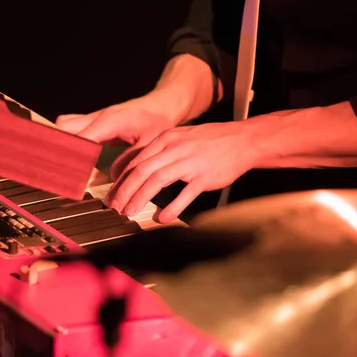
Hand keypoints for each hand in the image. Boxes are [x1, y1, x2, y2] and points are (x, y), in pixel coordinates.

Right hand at [56, 93, 181, 178]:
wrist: (161, 105)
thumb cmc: (158, 120)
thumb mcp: (150, 142)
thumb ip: (130, 159)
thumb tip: (113, 177)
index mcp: (109, 121)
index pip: (79, 138)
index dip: (71, 155)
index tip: (66, 171)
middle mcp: (97, 117)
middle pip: (63, 128)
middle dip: (59, 147)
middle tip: (62, 170)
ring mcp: (93, 118)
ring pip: (64, 126)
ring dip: (62, 143)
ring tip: (66, 165)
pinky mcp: (94, 123)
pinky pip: (72, 129)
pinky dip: (69, 141)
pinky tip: (75, 158)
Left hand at [106, 122, 256, 223]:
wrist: (242, 140)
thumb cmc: (211, 141)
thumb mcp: (181, 138)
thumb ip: (161, 152)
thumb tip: (140, 170)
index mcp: (166, 139)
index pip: (136, 161)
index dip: (121, 180)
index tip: (114, 194)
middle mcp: (175, 149)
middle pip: (141, 171)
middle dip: (125, 191)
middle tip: (115, 207)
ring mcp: (190, 163)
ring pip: (157, 181)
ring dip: (140, 199)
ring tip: (130, 213)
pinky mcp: (204, 177)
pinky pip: (184, 195)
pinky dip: (171, 208)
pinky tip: (162, 218)